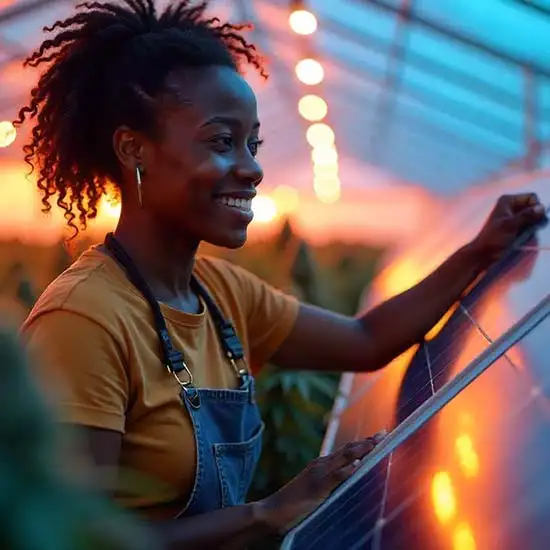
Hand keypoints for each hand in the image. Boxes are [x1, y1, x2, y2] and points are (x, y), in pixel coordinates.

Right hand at [256, 432, 386, 533]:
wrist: (272, 511)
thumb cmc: (293, 506)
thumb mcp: (315, 491)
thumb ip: (330, 483)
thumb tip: (350, 478)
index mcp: (320, 465)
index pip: (346, 451)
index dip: (362, 443)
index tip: (377, 437)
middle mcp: (320, 465)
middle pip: (348, 449)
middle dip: (366, 442)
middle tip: (383, 434)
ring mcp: (318, 474)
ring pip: (343, 457)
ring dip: (361, 450)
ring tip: (375, 444)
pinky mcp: (316, 487)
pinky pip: (335, 476)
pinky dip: (347, 470)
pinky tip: (357, 465)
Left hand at [470, 193, 546, 264]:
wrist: (484, 253)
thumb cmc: (494, 238)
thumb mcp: (510, 225)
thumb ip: (526, 216)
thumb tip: (542, 208)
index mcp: (508, 200)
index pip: (532, 197)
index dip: (535, 207)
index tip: (532, 219)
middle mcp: (511, 205)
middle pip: (533, 206)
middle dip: (535, 217)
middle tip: (529, 228)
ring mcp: (513, 215)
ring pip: (532, 216)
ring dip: (533, 224)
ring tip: (525, 233)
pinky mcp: (515, 225)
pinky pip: (528, 224)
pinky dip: (530, 229)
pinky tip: (524, 236)